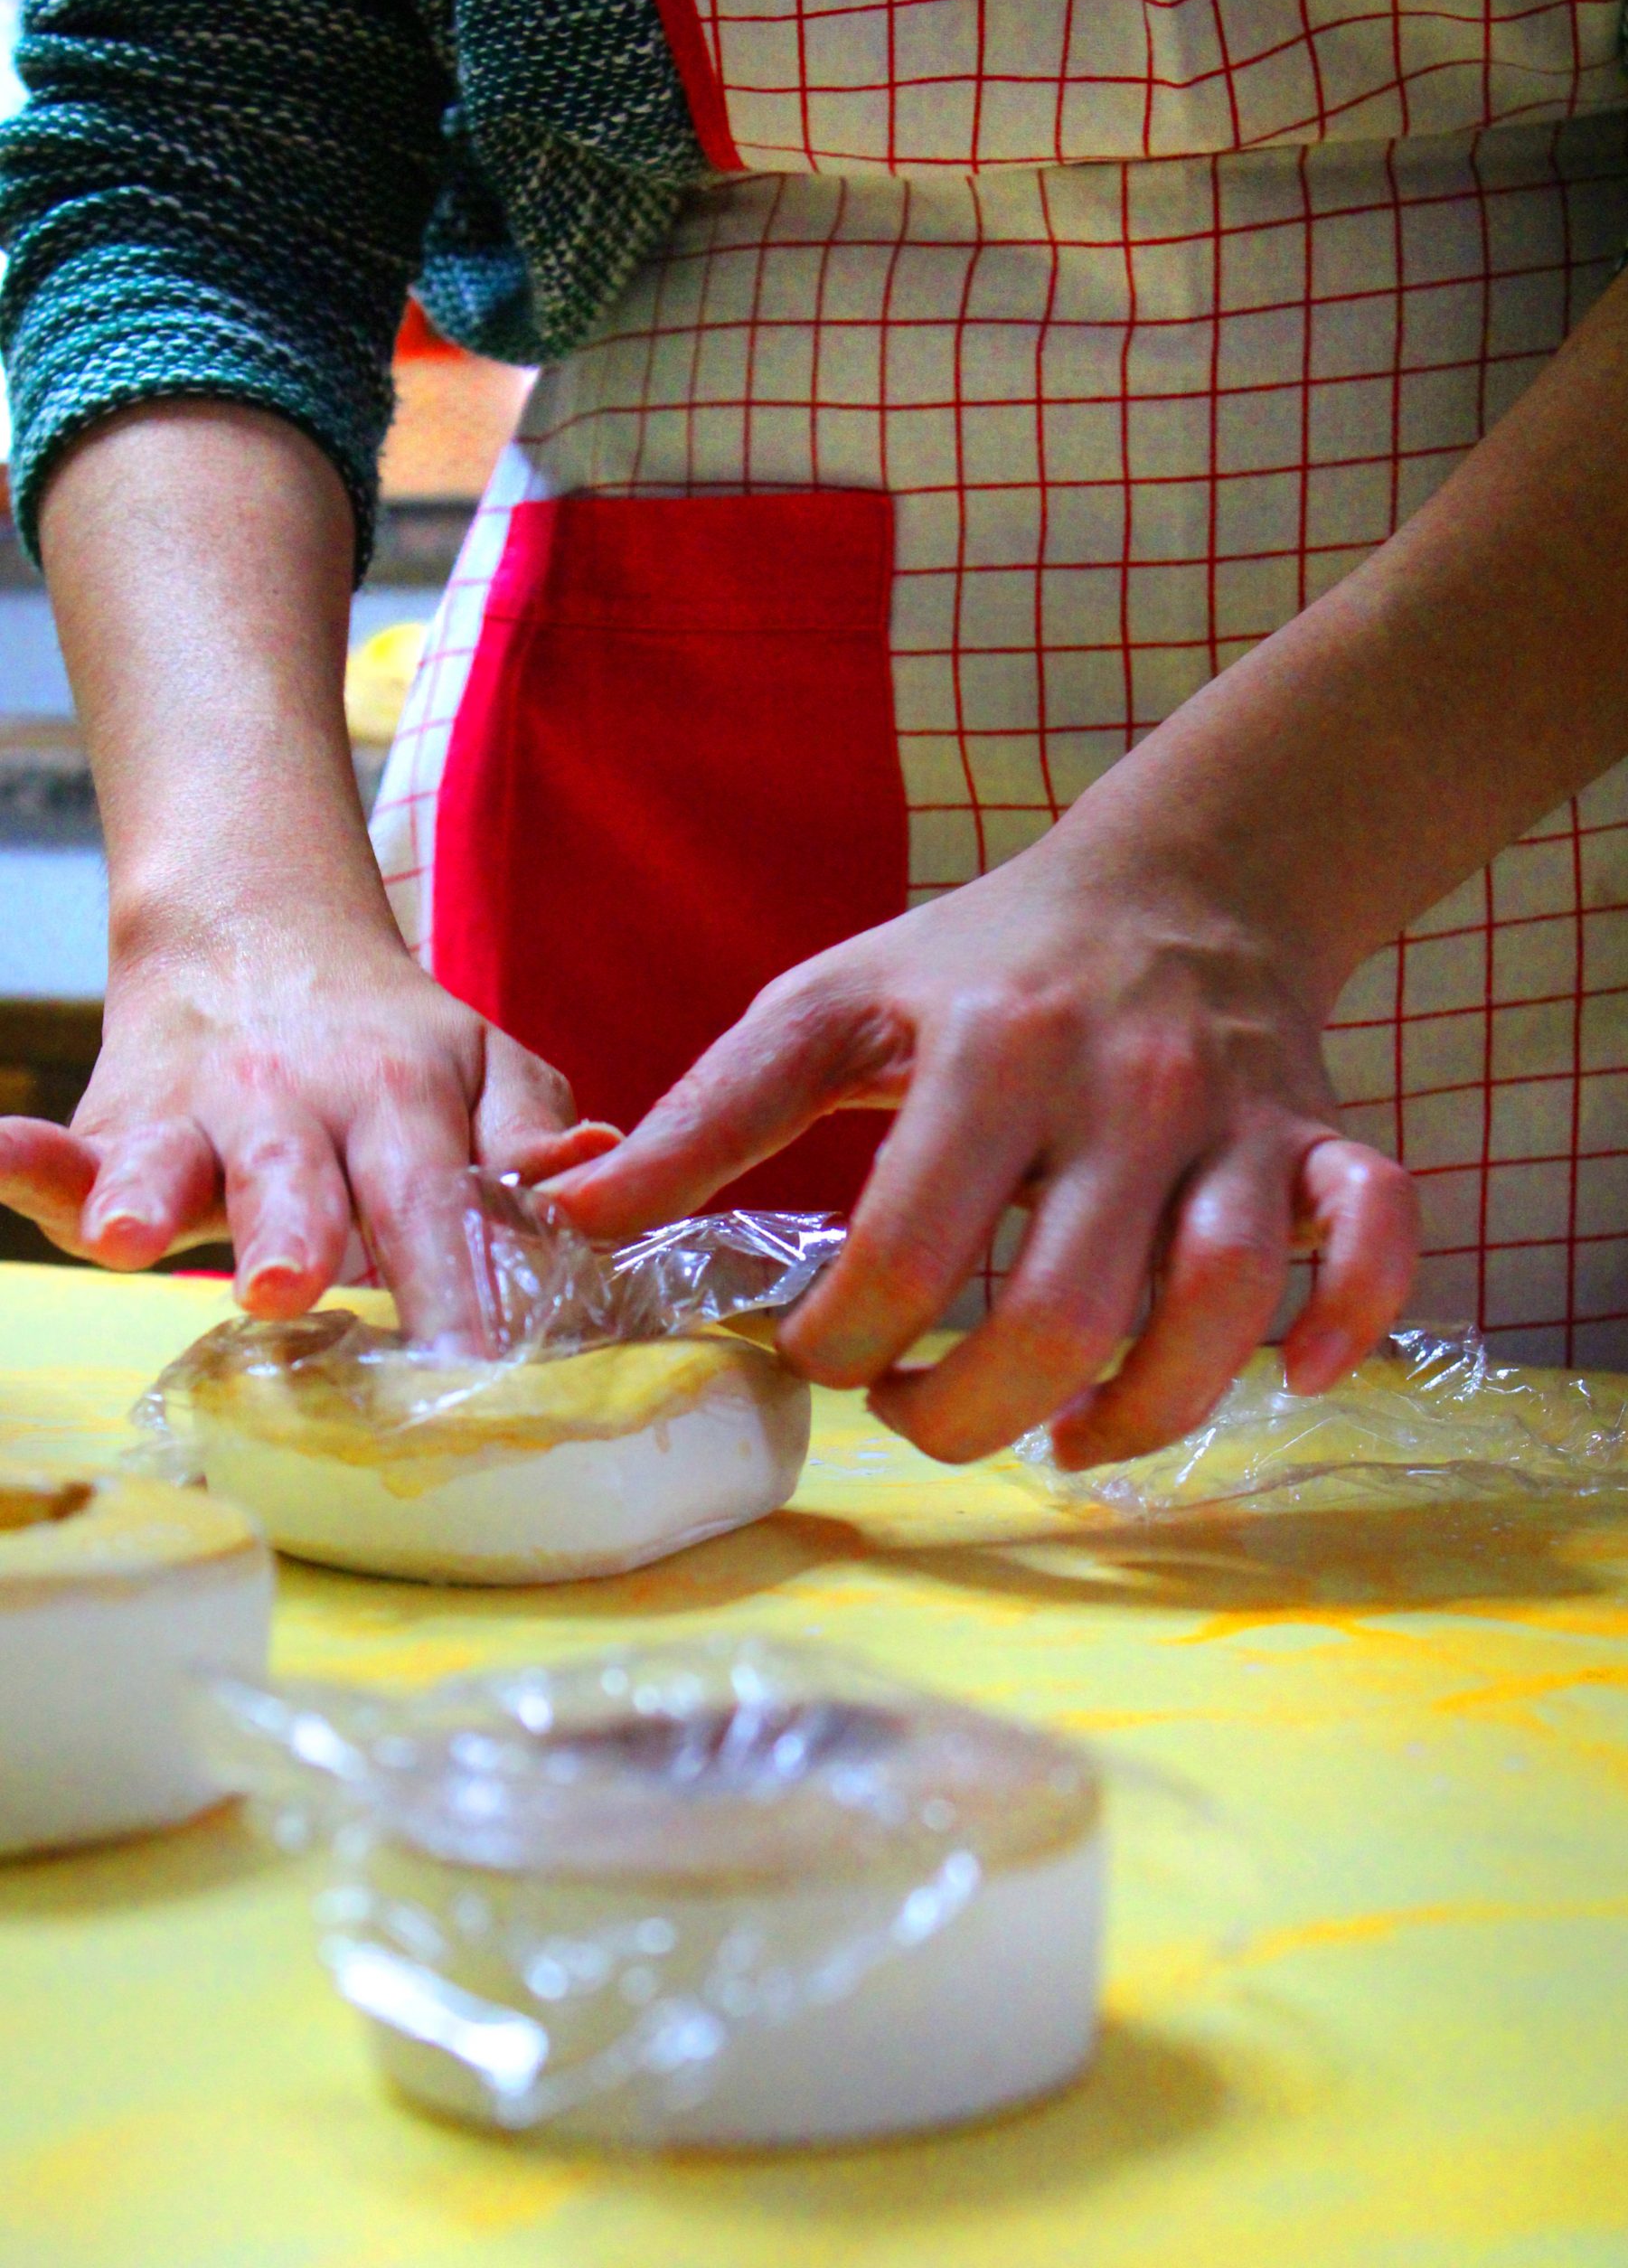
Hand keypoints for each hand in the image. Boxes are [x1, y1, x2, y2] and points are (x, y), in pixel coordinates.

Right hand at [0, 916, 615, 1340]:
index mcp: (403, 1097)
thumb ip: (530, 1131)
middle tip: (287, 1288)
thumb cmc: (397, 1046)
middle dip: (290, 1232)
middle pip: (297, 1176)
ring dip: (146, 1192)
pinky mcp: (116, 1129)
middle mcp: (295, 1106)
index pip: (436, 1199)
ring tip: (124, 1233)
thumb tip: (592, 1167)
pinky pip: (63, 1144)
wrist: (261, 938)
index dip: (454, 1277)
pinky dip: (27, 1157)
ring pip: (168, 1157)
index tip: (469, 1360)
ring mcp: (194, 1117)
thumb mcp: (485, 1066)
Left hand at [545, 818, 1417, 1466]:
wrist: (1177, 877)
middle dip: (970, 1412)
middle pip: (1061, 1310)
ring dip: (1141, 1414)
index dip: (844, 1344)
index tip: (817, 1355)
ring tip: (1063, 1441)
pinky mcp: (1325, 1141)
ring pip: (1218, 1304)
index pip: (907, 1250)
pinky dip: (1343, 1324)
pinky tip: (1279, 1377)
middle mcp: (1123, 1087)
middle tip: (916, 1416)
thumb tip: (564, 1212)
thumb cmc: (981, 958)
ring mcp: (1237, 1121)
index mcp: (988, 1050)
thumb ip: (709, 1113)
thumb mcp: (829, 1003)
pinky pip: (1376, 1241)